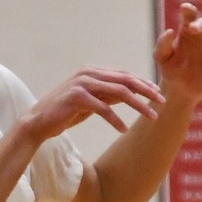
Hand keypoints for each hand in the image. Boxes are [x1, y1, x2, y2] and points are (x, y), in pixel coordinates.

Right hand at [22, 67, 165, 138]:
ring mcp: (82, 84)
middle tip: (162, 101)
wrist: (38, 122)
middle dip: (146, 91)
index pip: (124, 75)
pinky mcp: (75, 97)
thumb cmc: (65, 113)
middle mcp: (88, 73)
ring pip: (118, 92)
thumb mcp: (91, 102)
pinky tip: (124, 129)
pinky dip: (115, 119)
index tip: (158, 93)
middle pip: (125, 80)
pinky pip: (102, 108)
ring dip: (138, 105)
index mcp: (92, 71)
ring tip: (151, 117)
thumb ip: (108, 95)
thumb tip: (131, 95)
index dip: (143, 83)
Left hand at [155, 3, 201, 103]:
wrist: (181, 90)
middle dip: (201, 24)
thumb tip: (170, 30)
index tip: (184, 7)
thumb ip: (162, 44)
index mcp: (188, 30)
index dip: (188, 10)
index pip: (190, 16)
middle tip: (193, 28)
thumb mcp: (162, 58)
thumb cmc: (171, 69)